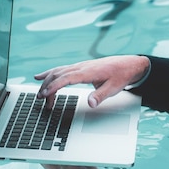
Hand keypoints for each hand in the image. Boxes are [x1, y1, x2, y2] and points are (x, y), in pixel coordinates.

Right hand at [35, 55, 149, 107]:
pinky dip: (49, 73)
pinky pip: (61, 69)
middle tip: (41, 100)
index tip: (44, 95)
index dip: (54, 87)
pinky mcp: (79, 67)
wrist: (127, 65)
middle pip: (58, 75)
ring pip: (57, 71)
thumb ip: (101, 96)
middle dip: (47, 86)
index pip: (66, 78)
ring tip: (40, 94)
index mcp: (88, 72)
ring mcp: (79, 66)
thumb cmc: (120, 76)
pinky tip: (40, 76)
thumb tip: (90, 103)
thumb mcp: (113, 88)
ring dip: (47, 82)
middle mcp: (81, 67)